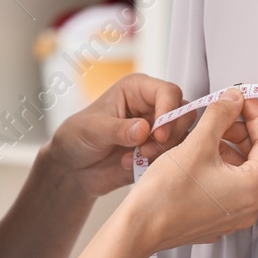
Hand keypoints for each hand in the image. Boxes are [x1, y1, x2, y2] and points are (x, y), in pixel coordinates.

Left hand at [44, 73, 195, 199]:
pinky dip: (157, 164)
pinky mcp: (158, 152)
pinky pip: (173, 156)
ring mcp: (157, 130)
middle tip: (145, 150)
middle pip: (184, 113)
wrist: (73, 168)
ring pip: (182, 136)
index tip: (158, 135)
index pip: (169, 92)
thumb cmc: (78, 137)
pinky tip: (131, 165)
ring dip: (163, 151)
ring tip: (135, 158)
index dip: (169, 112)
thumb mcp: (93, 129)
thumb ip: (118, 129)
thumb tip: (144, 130)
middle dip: (170, 134)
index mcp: (137, 89)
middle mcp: (152, 107)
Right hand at [119, 87, 257, 257]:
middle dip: (244, 132)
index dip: (257, 117)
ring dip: (231, 149)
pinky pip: (228, 188)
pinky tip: (200, 156)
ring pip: (242, 173)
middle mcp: (248, 207)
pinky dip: (220, 167)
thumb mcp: (197, 143)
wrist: (139, 227)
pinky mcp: (216, 220)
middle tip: (226, 115)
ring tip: (208, 134)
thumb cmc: (166, 194)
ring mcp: (232, 216)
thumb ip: (220, 115)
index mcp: (252, 188)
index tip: (243, 102)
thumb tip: (234, 100)